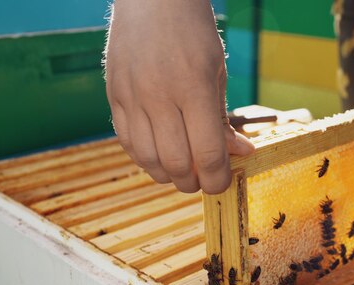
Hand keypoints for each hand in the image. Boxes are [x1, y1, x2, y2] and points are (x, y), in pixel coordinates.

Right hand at [104, 0, 254, 193]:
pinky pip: (127, 141)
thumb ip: (223, 118)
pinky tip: (158, 156)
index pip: (207, 154)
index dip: (217, 179)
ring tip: (181, 172)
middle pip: (176, 164)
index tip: (222, 183)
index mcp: (194, 89)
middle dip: (194, 183)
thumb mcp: (217, 72)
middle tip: (203, 180)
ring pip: (148, 159)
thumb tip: (239, 152)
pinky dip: (144, 158)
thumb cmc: (193, 32)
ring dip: (168, 175)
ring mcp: (132, 97)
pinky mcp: (113, 95)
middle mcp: (159, 96)